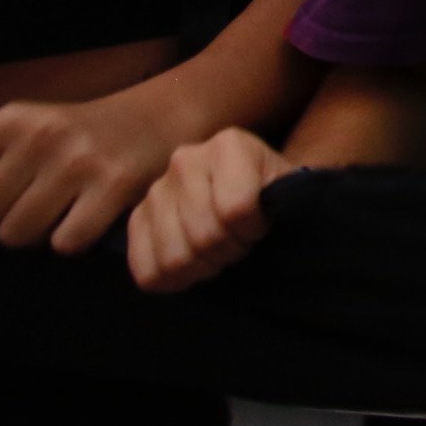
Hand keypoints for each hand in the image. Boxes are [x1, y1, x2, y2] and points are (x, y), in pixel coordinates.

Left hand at [0, 92, 190, 256]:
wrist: (164, 112)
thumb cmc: (86, 126)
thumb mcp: (32, 120)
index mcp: (9, 120)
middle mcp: (40, 137)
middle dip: (3, 222)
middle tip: (32, 206)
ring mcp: (78, 162)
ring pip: (19, 235)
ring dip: (37, 234)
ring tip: (57, 213)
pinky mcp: (115, 186)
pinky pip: (65, 243)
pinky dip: (72, 240)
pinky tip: (85, 218)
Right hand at [126, 127, 290, 291]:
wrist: (252, 192)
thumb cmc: (274, 194)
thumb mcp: (289, 188)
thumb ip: (284, 200)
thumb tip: (268, 224)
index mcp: (229, 145)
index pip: (236, 209)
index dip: (255, 231)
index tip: (262, 226)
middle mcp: (185, 159)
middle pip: (204, 236)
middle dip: (230, 252)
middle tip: (240, 245)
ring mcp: (156, 190)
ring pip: (174, 258)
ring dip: (203, 268)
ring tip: (218, 253)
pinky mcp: (137, 219)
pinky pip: (146, 270)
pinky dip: (173, 281)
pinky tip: (194, 267)